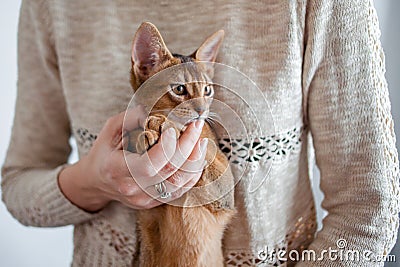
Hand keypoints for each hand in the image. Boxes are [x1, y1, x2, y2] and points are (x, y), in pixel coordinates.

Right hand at [58, 105, 206, 211]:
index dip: (166, 148)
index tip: (174, 128)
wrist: (96, 181)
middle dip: (188, 146)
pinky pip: (181, 190)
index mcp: (115, 169)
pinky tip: (197, 155)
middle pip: (169, 172)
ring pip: (180, 183)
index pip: (147, 166)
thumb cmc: (104, 152)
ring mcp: (143, 199)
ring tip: (200, 140)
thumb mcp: (110, 129)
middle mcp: (130, 188)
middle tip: (196, 126)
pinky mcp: (153, 202)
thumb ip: (131, 118)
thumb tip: (154, 110)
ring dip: (195, 160)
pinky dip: (193, 172)